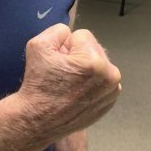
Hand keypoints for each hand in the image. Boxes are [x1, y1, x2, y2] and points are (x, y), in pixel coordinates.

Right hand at [17, 24, 120, 144]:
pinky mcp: (110, 102)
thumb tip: (69, 35)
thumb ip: (58, 30)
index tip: (57, 61)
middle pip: (92, 48)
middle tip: (62, 72)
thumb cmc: (37, 83)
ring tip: (68, 82)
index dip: (65, 45)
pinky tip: (76, 91)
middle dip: (77, 55)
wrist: (38, 119)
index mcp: (94, 61)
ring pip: (98, 63)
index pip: (81, 35)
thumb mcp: (38, 45)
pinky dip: (90, 82)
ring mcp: (112, 91)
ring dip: (85, 68)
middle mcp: (110, 76)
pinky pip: (101, 80)